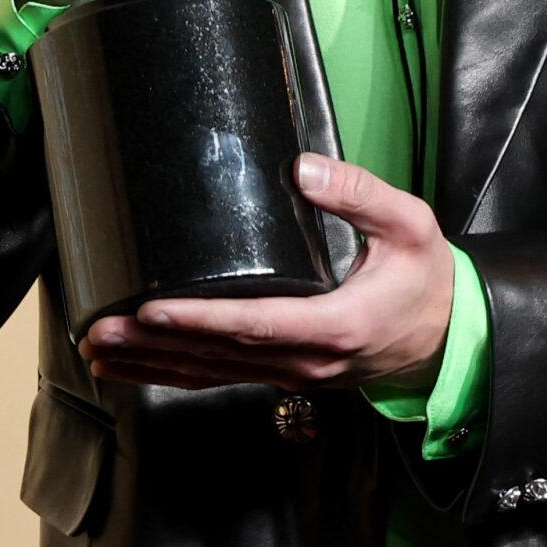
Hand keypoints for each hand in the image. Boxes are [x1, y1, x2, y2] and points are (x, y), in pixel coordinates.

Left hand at [78, 155, 454, 392]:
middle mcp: (306, 359)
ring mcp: (293, 373)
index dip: (199, 319)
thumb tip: (304, 169)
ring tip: (97, 350)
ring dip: (150, 364)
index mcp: (334, 325)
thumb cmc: (426, 281)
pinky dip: (173, 375)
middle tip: (98, 330)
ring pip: (210, 372)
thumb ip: (359, 195)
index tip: (152, 310)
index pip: (254, 322)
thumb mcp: (411, 227)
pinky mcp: (284, 373)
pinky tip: (135, 368)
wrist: (449, 338)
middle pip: (217, 354)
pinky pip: (220, 378)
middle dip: (152, 344)